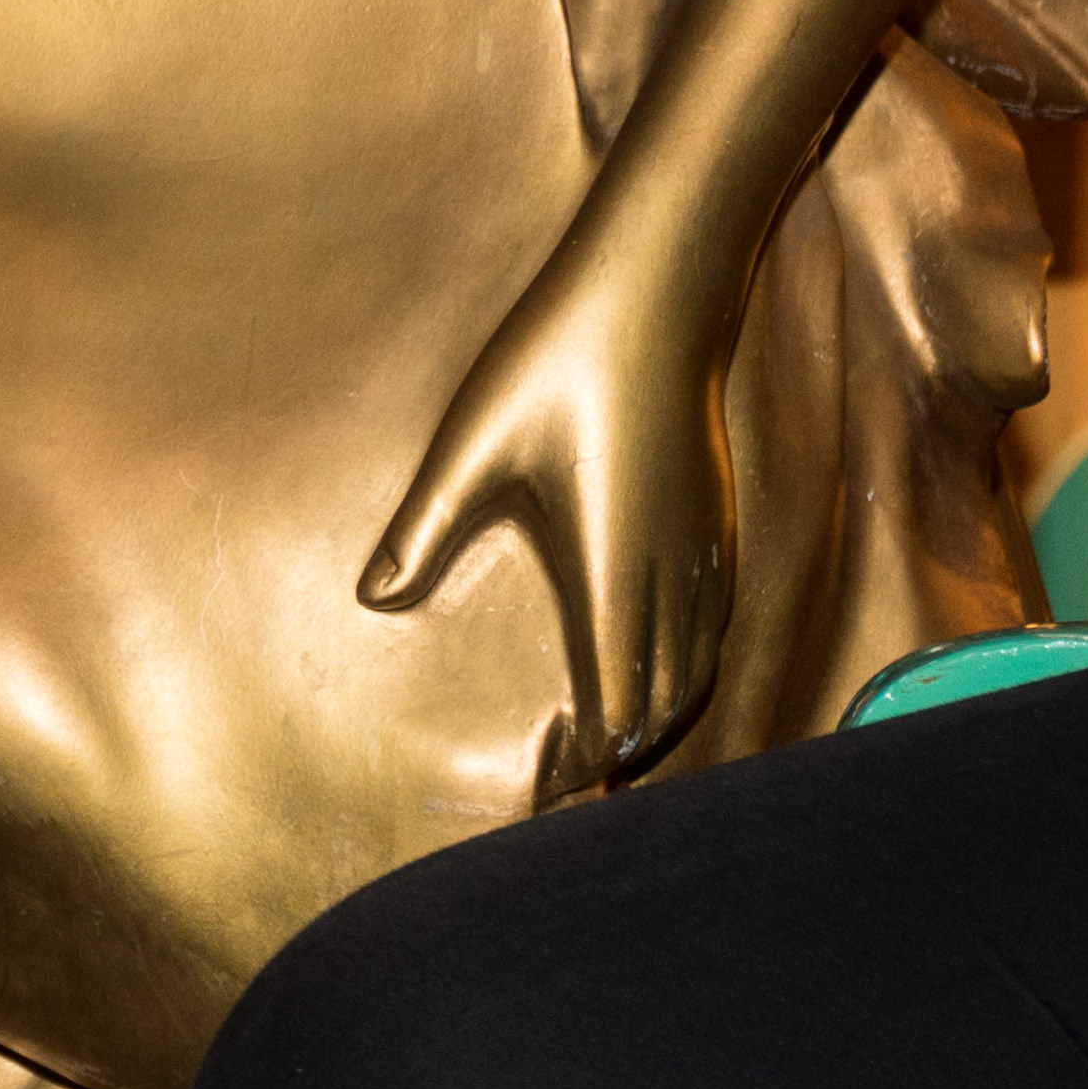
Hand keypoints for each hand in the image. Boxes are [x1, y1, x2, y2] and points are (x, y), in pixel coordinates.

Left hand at [362, 249, 734, 785]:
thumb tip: (372, 597)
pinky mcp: (715, 523)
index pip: (614, 706)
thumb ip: (422, 529)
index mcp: (610, 574)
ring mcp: (703, 551)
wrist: (652, 295)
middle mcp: (671, 576)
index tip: (544, 792)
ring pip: (696, 670)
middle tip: (562, 787)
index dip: (584, 763)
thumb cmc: (551, 366)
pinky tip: (650, 665)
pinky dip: (684, 669)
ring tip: (602, 747)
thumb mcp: (468, 448)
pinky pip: (713, 625)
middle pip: (663, 705)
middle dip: (617, 758)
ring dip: (654, 717)